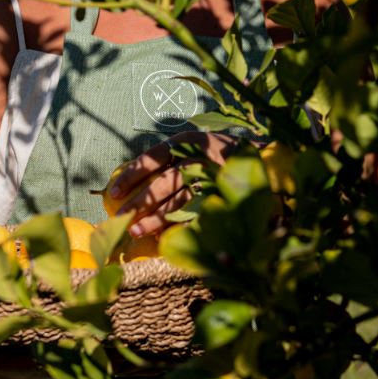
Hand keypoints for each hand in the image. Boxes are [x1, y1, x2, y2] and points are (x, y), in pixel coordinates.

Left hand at [109, 132, 236, 237]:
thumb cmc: (216, 154)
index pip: (154, 157)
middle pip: (166, 180)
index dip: (132, 175)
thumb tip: (130, 186)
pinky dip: (181, 225)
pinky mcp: (227, 194)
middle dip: (142, 201)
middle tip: (121, 218)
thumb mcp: (192, 148)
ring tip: (138, 231)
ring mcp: (216, 176)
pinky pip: (199, 213)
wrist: (264, 158)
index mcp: (187, 141)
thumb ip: (168, 162)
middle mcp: (201, 155)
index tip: (113, 193)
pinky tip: (164, 236)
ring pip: (182, 199)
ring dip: (158, 217)